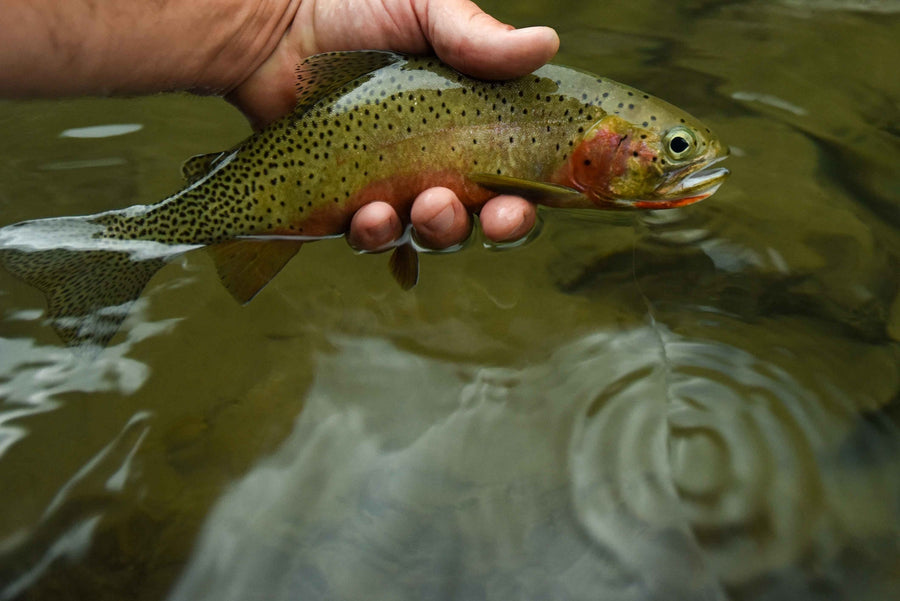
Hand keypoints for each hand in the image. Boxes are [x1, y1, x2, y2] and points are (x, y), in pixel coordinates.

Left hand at [228, 0, 556, 250]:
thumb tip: (546, 44)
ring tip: (428, 206)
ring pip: (428, 234)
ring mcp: (391, 186)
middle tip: (491, 215)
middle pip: (482, 216)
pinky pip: (368, 236)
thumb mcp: (426, 9)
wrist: (277, 25)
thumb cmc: (353, 8)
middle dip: (495, 227)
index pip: (513, 175)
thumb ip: (479, 36)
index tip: (524, 202)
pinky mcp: (345, 202)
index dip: (525, 199)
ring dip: (438, 231)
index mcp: (469, 124)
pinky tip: (371, 214)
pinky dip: (375, 234)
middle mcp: (437, 164)